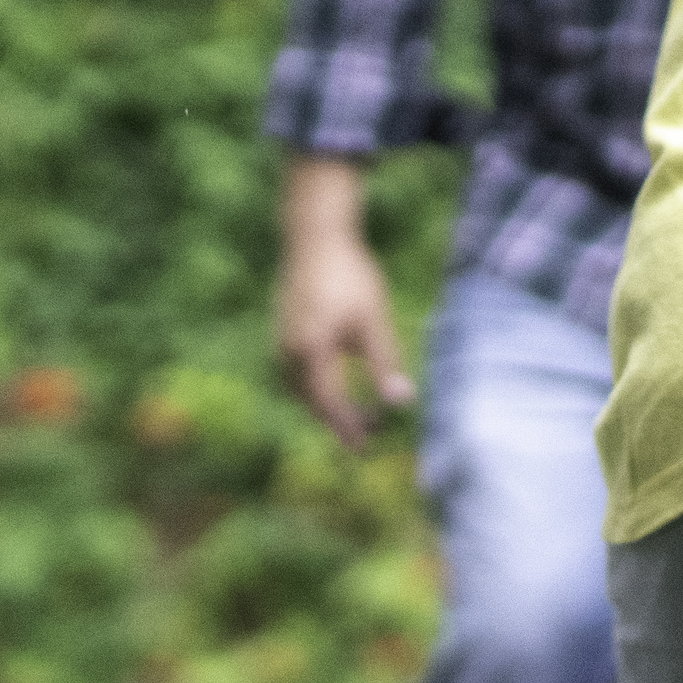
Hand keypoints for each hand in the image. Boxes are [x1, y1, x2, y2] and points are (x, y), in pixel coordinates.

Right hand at [275, 158, 412, 446]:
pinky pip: (297, 373)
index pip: (330, 404)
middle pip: (313, 401)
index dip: (348, 429)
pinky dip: (316, 386)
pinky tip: (335, 383)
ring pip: (302, 389)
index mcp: (311, 352)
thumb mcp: (373, 319)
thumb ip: (384, 362)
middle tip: (366, 437)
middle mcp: (289, 352)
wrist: (315, 235)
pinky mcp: (281, 331)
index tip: (366, 447)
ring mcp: (281, 341)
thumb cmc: (349, 273)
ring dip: (326, 405)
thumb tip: (401, 402)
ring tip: (353, 416)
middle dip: (338, 421)